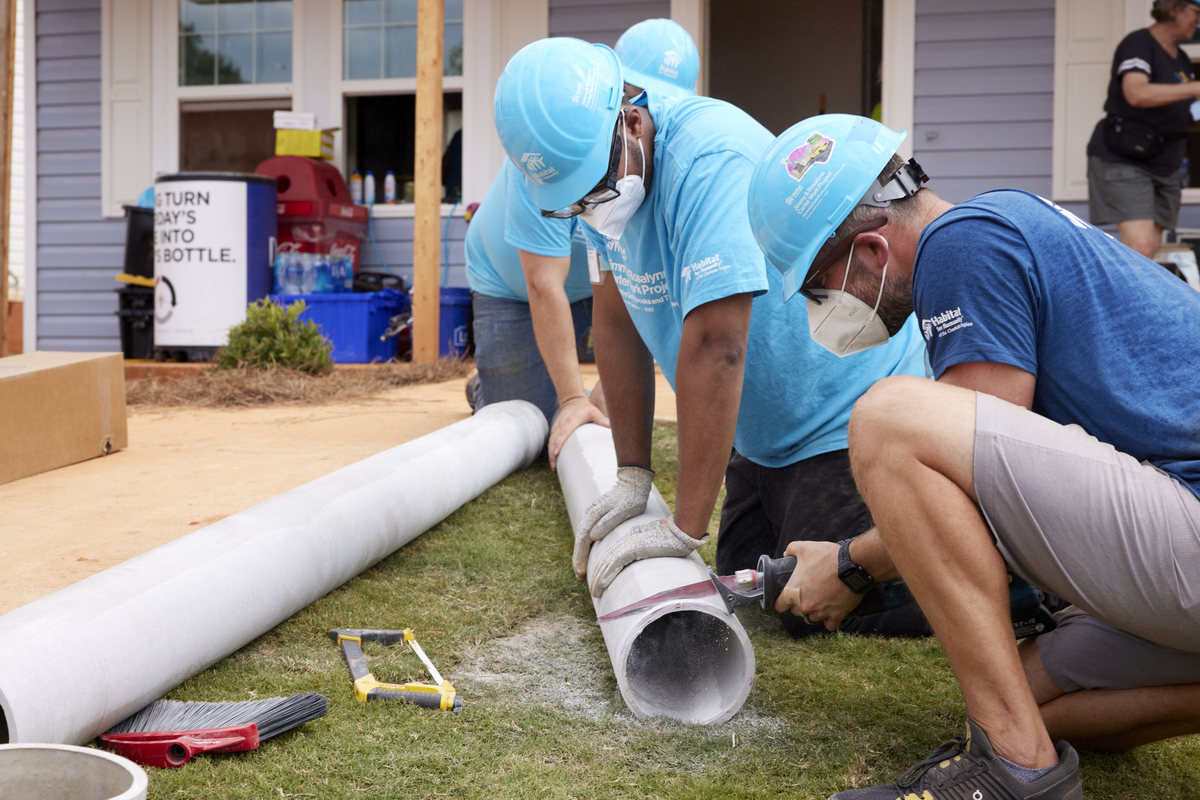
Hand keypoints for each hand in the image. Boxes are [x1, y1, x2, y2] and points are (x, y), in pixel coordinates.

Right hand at [549, 395, 609, 470]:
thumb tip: (610, 426)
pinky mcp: (555, 429)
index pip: (562, 434)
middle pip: (554, 441)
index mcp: (570, 421)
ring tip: (553, 466)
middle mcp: (561, 424)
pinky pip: (551, 441)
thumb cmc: (585, 408)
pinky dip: (551, 450)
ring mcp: (556, 427)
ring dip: (550, 454)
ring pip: (550, 442)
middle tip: (554, 466)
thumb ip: (601, 418)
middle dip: (552, 454)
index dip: (559, 444)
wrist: (572, 401)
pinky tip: (553, 459)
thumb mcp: (594, 411)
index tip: (557, 453)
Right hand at [573, 465, 654, 579]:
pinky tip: (589, 553)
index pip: (583, 540)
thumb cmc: (632, 498)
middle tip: (579, 576)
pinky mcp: (597, 515)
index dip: (581, 557)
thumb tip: (593, 536)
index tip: (581, 572)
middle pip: (580, 540)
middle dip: (578, 558)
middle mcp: (590, 514)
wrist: (634, 482)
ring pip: (582, 537)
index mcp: (594, 515)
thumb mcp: (624, 510)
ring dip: (580, 553)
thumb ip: (609, 522)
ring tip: (581, 569)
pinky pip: (587, 533)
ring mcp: (592, 514)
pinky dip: (585, 546)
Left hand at [588, 515, 707, 596]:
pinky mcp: (634, 548)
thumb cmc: (672, 537)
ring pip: (607, 562)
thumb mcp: (652, 542)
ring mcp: (629, 543)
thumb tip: (637, 558)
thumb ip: (642, 549)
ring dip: (599, 578)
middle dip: (597, 575)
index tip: (599, 581)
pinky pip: (616, 563)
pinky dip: (607, 574)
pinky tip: (601, 584)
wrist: (681, 532)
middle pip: (605, 559)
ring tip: (595, 592)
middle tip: (593, 590)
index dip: (603, 568)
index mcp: (629, 538)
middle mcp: (626, 540)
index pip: (611, 554)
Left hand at [773, 540, 863, 631]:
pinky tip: (832, 612)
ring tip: (819, 603)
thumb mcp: (805, 548)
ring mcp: (821, 612)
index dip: (782, 602)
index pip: (780, 606)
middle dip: (800, 606)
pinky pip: (830, 625)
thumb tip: (786, 554)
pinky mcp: (836, 616)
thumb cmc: (827, 557)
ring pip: (812, 620)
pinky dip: (830, 620)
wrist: (852, 565)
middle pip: (797, 612)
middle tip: (808, 595)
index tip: (787, 599)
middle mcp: (806, 605)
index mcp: (794, 591)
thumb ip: (791, 549)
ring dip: (814, 613)